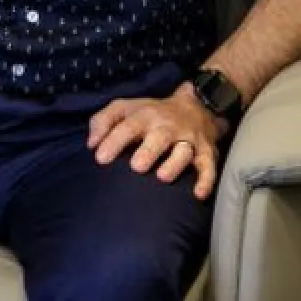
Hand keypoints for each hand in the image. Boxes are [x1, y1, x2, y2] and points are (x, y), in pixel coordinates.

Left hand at [87, 87, 226, 199]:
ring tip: (162, 177)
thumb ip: (103, 121)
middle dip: (149, 151)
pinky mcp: (207, 153)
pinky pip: (209, 166)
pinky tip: (199, 194)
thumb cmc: (151, 113)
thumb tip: (91, 144)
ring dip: (174, 164)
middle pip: (159, 136)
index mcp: (145, 116)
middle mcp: (168, 127)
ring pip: (184, 151)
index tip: (100, 158)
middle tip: (136, 167)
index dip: (114, 141)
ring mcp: (189, 140)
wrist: (196, 106)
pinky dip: (206, 180)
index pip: (128, 126)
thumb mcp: (124, 108)